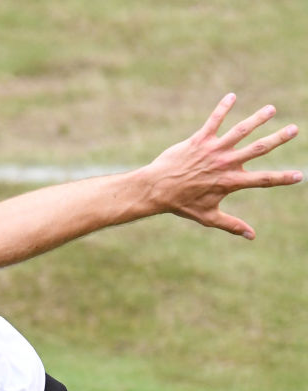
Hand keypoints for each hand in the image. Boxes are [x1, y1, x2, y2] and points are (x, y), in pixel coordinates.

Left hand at [145, 94, 301, 238]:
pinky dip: (222, 108)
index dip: (282, 178)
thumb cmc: (181, 204)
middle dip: (278, 139)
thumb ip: (232, 224)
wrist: (155, 190)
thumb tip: (252, 236)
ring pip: (240, 131)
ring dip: (257, 119)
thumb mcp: (208, 217)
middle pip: (258, 149)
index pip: (263, 180)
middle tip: (294, 129)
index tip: (299, 175)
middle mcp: (225, 164)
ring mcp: (212, 150)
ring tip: (271, 109)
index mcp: (230, 182)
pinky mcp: (198, 140)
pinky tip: (231, 96)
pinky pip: (213, 121)